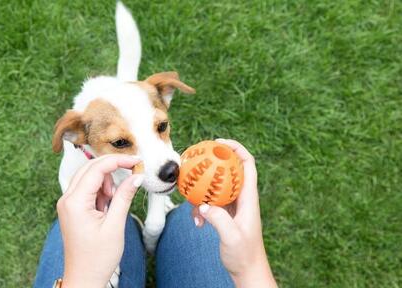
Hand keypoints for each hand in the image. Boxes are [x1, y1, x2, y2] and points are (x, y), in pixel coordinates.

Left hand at [57, 154, 143, 287]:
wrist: (84, 279)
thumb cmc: (97, 258)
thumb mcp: (115, 225)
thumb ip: (124, 197)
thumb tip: (135, 176)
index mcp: (75, 202)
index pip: (97, 169)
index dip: (118, 161)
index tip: (136, 160)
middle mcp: (67, 199)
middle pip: (90, 168)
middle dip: (112, 169)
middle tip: (132, 173)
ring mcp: (68, 203)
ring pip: (89, 177)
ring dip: (106, 183)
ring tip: (113, 204)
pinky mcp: (73, 208)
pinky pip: (87, 189)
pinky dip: (101, 192)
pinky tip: (107, 207)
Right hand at [192, 139, 276, 287]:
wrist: (247, 270)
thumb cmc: (244, 255)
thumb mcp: (232, 237)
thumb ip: (219, 219)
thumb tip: (203, 205)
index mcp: (249, 198)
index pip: (247, 164)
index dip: (236, 149)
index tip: (218, 143)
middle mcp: (242, 198)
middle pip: (230, 170)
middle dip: (214, 162)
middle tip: (197, 157)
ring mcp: (234, 206)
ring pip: (217, 187)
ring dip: (203, 191)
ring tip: (190, 197)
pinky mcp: (226, 215)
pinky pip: (211, 203)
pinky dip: (201, 208)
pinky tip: (196, 221)